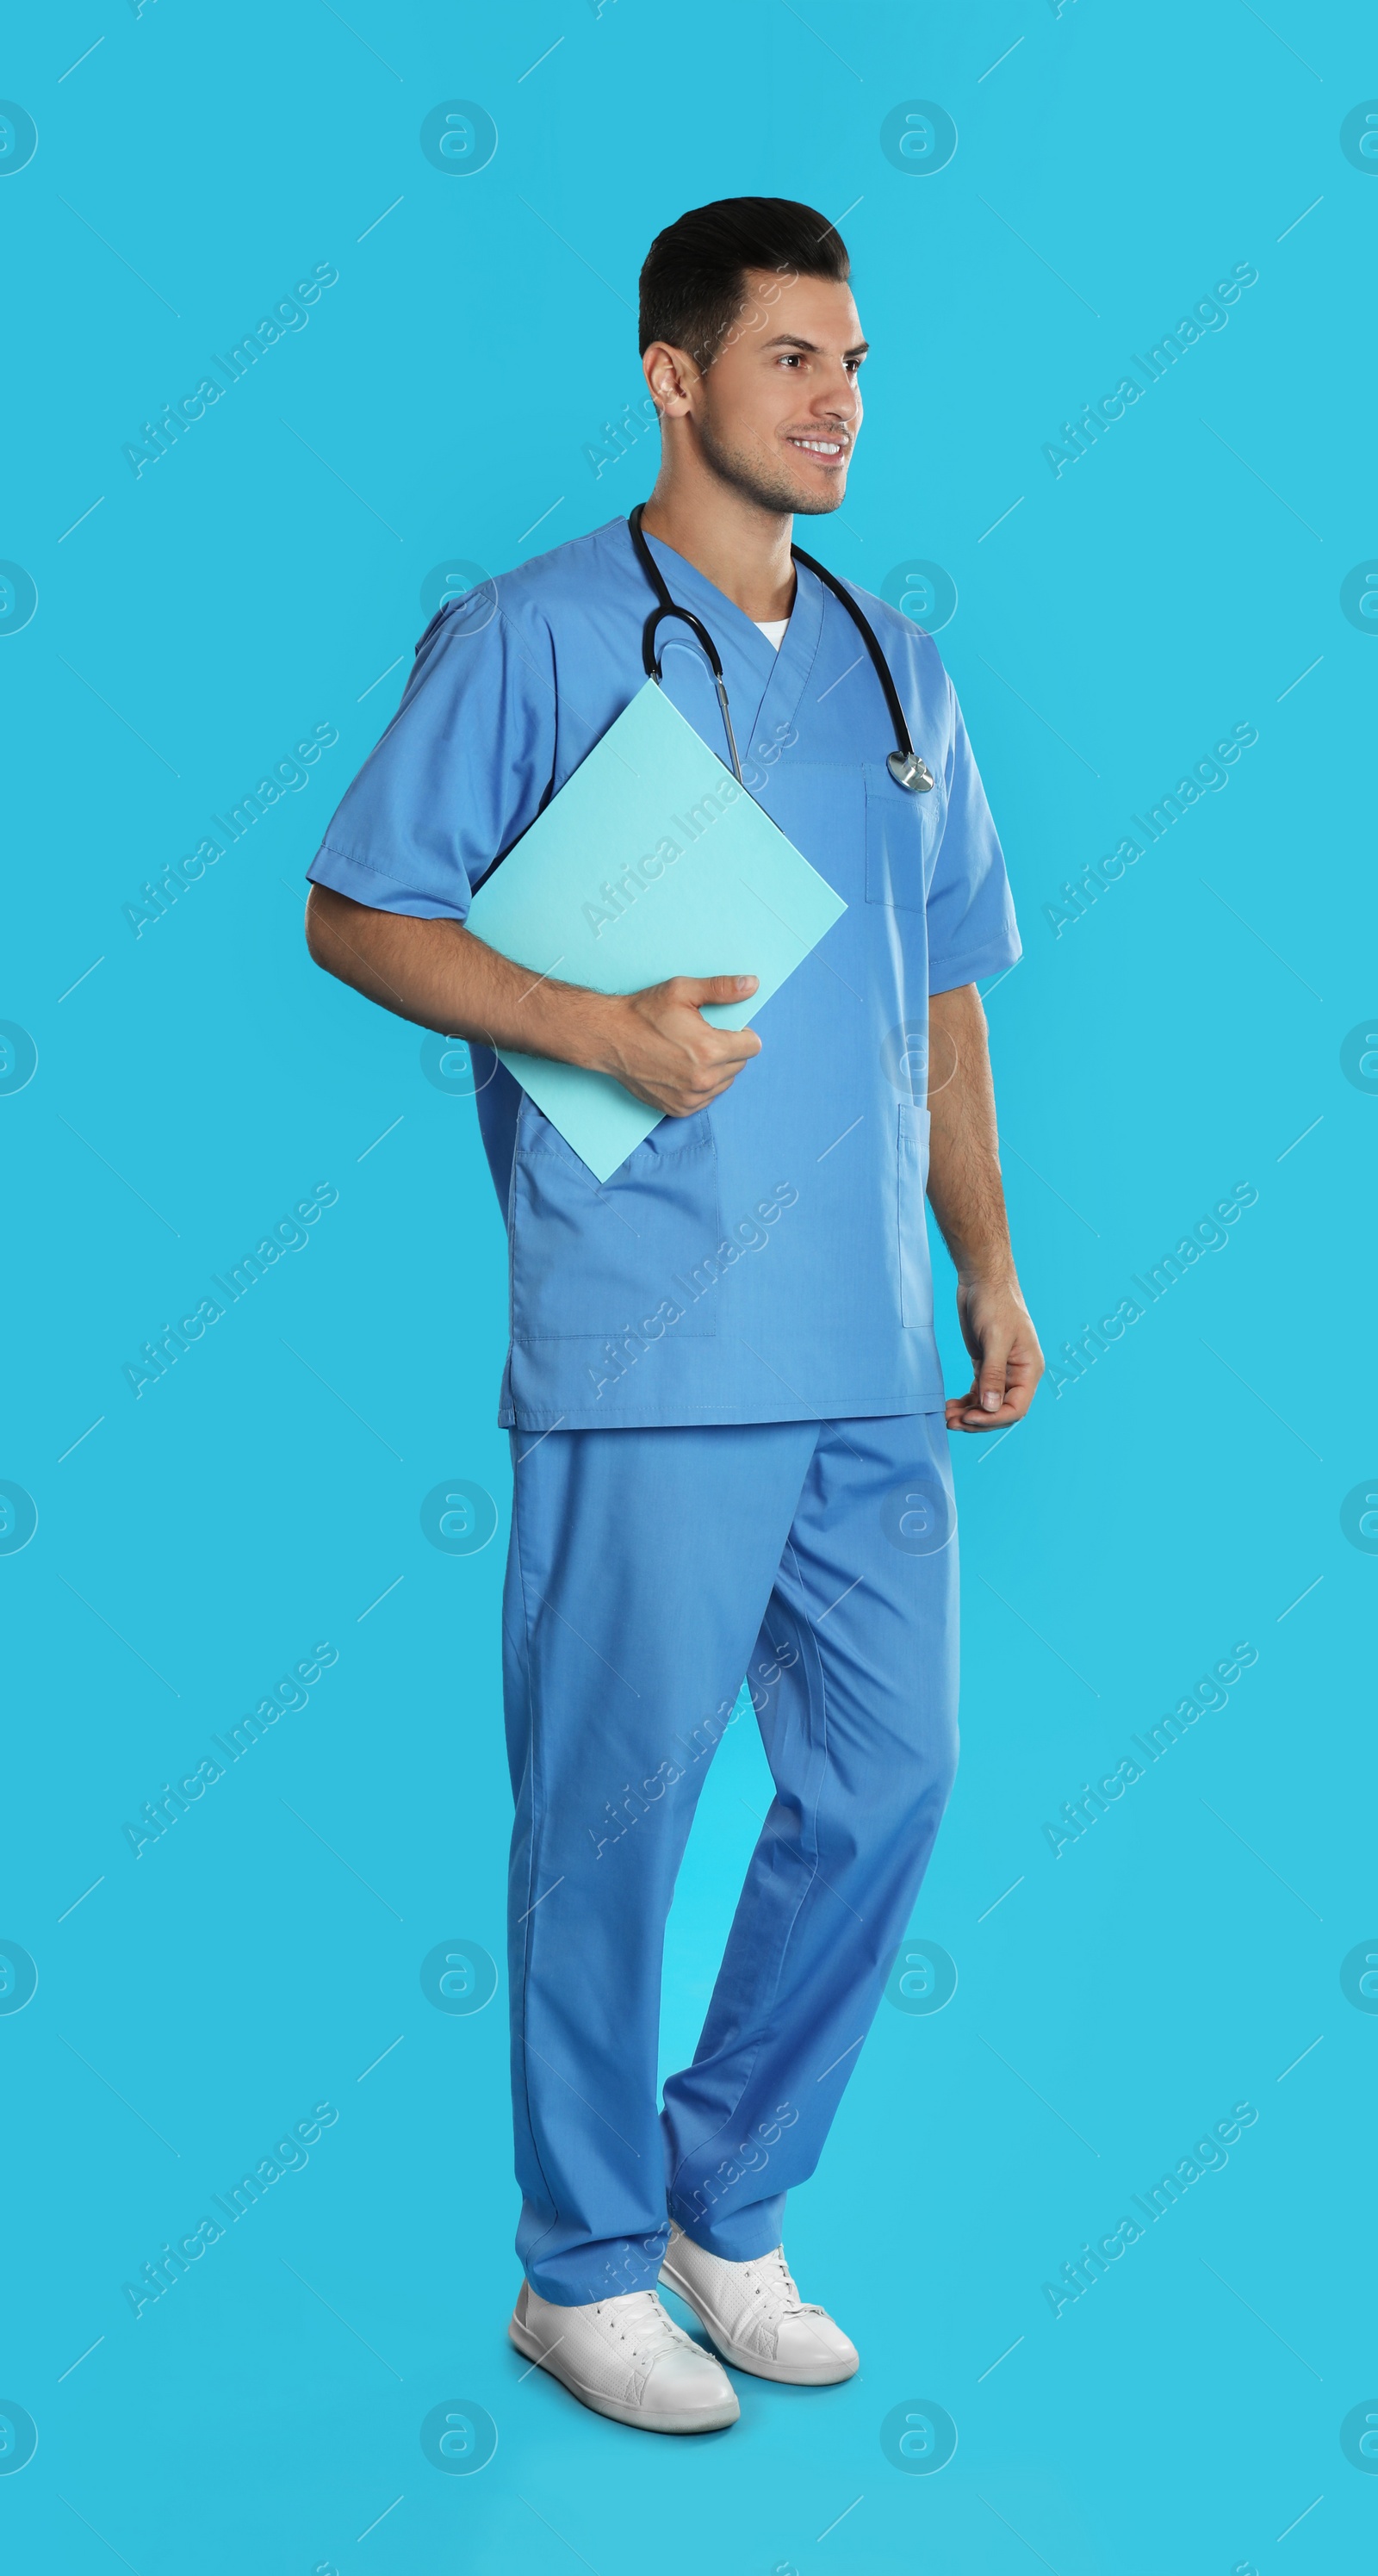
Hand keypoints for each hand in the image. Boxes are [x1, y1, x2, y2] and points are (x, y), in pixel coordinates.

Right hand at [597, 974, 761, 1117]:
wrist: (609, 1038)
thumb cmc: (643, 1012)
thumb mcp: (683, 990)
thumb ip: (722, 989)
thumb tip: (752, 984)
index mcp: (710, 1050)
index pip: (753, 1046)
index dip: (742, 1033)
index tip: (723, 1028)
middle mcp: (703, 1079)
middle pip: (739, 1065)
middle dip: (728, 1051)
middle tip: (701, 1038)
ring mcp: (691, 1098)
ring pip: (724, 1083)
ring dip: (716, 1070)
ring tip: (690, 1053)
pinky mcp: (678, 1109)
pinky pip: (706, 1098)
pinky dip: (701, 1086)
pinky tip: (682, 1069)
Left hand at [944, 1276, 1043, 1433]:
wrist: (983, 1280)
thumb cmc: (995, 1304)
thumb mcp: (995, 1339)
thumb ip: (993, 1375)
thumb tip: (991, 1407)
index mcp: (1029, 1370)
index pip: (1016, 1408)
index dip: (993, 1418)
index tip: (969, 1418)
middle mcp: (1018, 1374)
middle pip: (1000, 1411)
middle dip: (977, 1420)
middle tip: (951, 1422)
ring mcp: (1001, 1371)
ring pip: (987, 1405)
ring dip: (968, 1414)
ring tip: (947, 1417)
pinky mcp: (985, 1365)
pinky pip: (978, 1393)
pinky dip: (965, 1402)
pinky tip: (950, 1405)